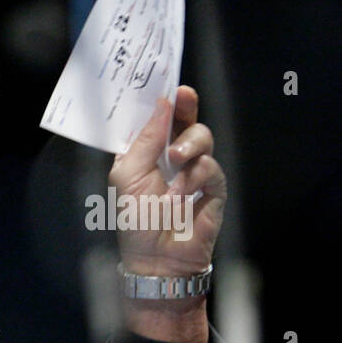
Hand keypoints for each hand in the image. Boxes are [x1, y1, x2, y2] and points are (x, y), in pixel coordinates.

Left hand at [108, 84, 226, 342]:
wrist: (157, 258)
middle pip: (186, 122)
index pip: (158, 122)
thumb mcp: (128, 175)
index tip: (170, 84)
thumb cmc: (135, 221)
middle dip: (187, 108)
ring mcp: (194, 172)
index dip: (166, 103)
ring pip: (203, 138)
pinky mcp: (213, 187)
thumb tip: (162, 105)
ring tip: (176, 161)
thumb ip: (144, 139)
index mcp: (146, 155)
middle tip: (184, 98)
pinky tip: (184, 191)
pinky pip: (211, 167)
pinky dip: (197, 176)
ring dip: (189, 145)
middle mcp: (171, 159)